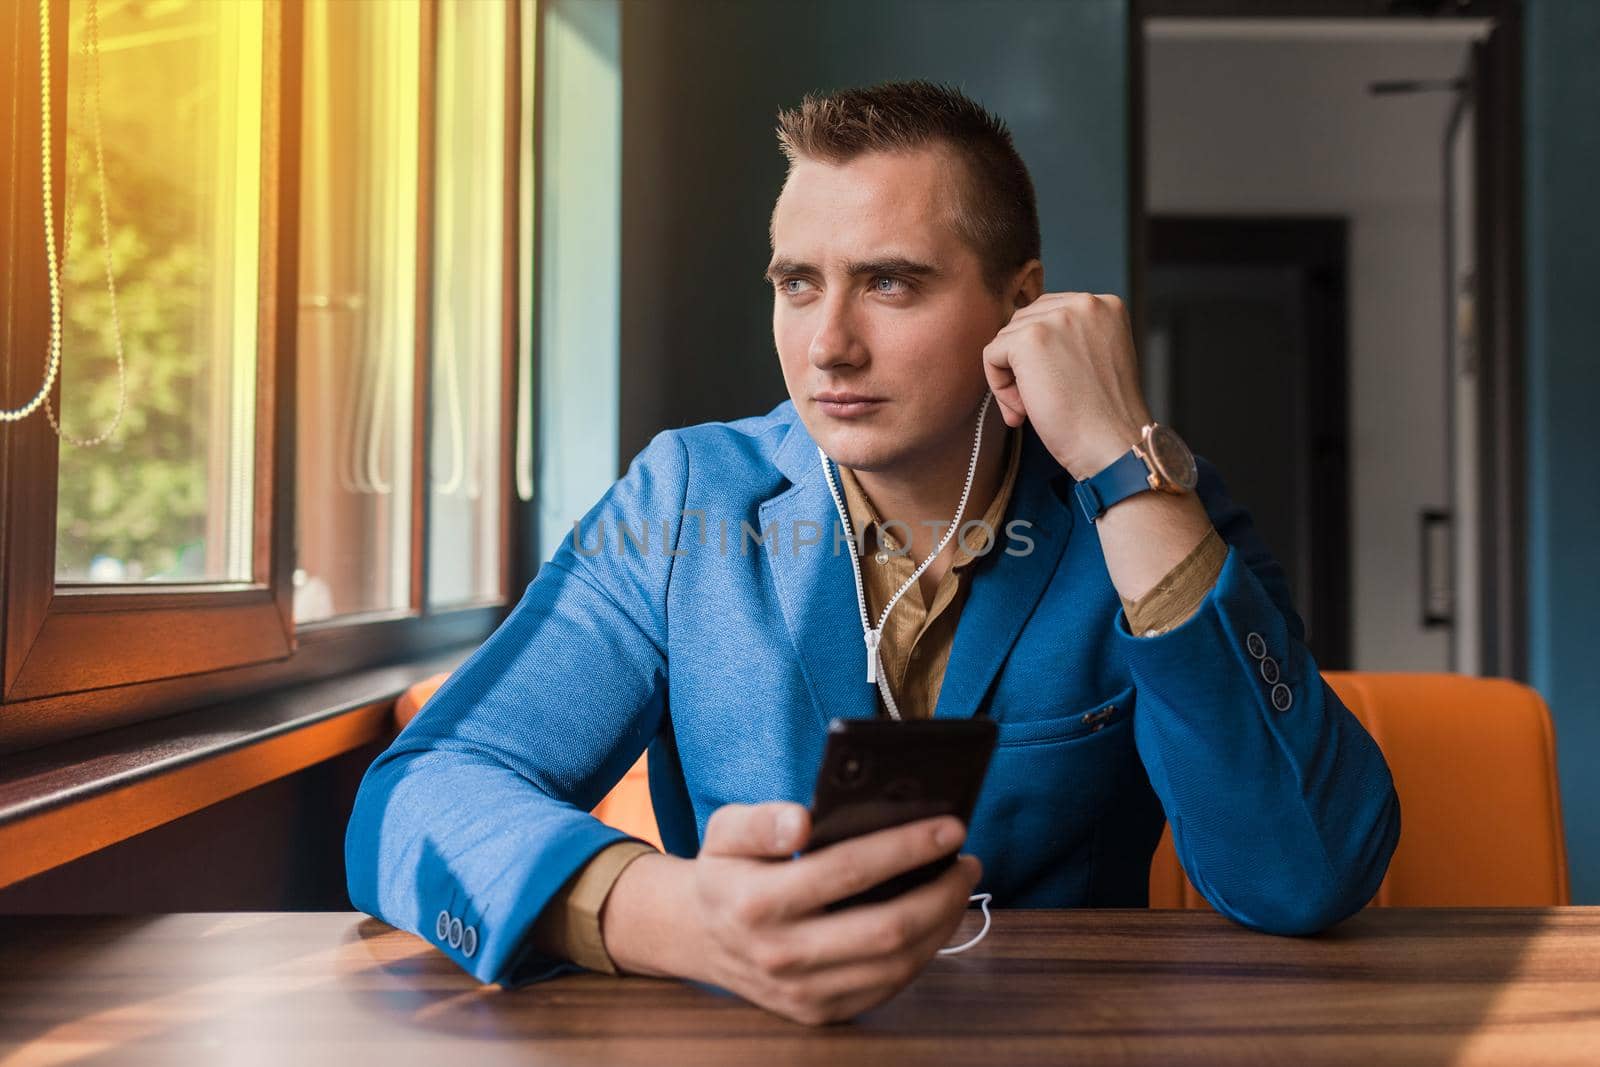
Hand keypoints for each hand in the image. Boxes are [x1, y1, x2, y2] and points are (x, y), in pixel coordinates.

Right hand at [610, 801, 980, 1025]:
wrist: (702, 938)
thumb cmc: (727, 872)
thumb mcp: (725, 831)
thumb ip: (761, 820)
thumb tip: (802, 819)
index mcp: (757, 903)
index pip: (847, 870)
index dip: (906, 847)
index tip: (948, 826)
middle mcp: (781, 955)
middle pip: (886, 929)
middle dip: (941, 891)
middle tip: (966, 859)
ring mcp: (803, 993)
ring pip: (896, 964)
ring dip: (941, 923)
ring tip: (957, 884)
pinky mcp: (821, 1013)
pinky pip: (888, 986)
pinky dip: (923, 951)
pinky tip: (935, 919)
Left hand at [982, 291, 1151, 479]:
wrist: (1113, 445)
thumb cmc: (1104, 415)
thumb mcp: (1098, 359)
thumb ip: (1070, 338)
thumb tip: (1017, 337)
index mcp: (1106, 305)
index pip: (1049, 313)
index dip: (1042, 353)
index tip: (1055, 384)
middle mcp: (1085, 302)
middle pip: (1025, 322)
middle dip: (1024, 363)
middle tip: (1039, 401)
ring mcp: (1057, 318)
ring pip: (1006, 339)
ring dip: (1012, 377)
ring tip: (1034, 408)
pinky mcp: (1030, 338)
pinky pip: (991, 355)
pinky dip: (998, 386)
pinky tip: (1024, 410)